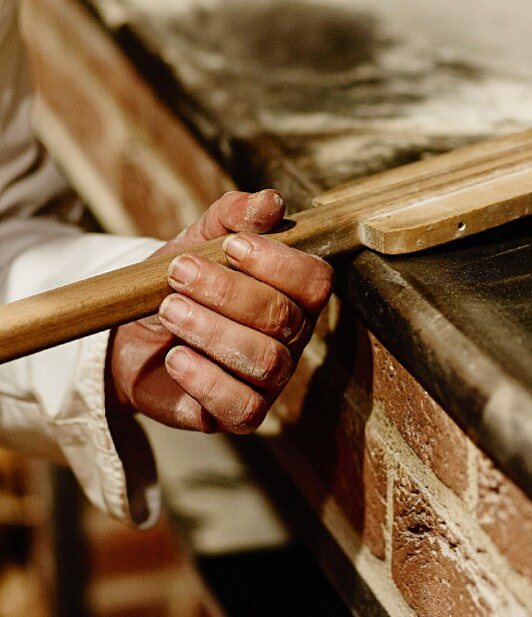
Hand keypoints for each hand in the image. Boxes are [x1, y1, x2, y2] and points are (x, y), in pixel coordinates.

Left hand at [107, 189, 332, 433]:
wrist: (131, 333)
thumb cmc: (176, 284)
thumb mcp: (196, 240)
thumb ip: (231, 218)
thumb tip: (270, 202)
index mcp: (292, 294)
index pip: (315, 281)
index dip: (279, 263)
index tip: (233, 246)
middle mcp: (291, 339)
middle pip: (283, 318)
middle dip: (226, 292)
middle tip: (177, 275)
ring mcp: (270, 380)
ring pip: (265, 361)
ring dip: (211, 331)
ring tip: (168, 311)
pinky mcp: (241, 413)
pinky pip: (242, 406)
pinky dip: (206, 380)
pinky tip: (176, 357)